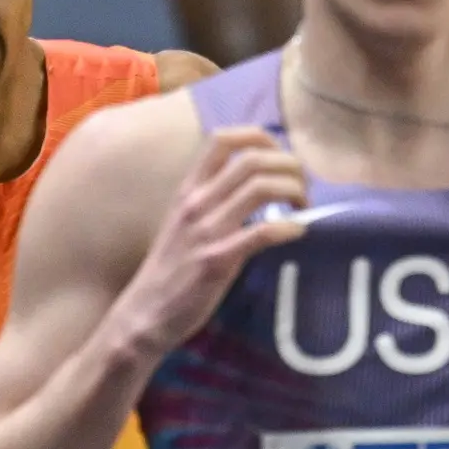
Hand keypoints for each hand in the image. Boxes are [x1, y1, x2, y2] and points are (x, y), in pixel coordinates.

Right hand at [119, 127, 307, 354]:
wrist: (144, 312)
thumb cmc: (169, 269)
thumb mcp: (183, 222)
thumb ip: (212, 201)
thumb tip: (255, 187)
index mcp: (188, 189)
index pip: (222, 140)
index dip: (259, 137)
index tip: (279, 155)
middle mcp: (196, 202)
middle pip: (253, 159)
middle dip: (289, 165)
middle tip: (302, 187)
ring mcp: (206, 231)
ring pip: (261, 187)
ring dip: (294, 190)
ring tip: (304, 206)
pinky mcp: (217, 260)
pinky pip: (262, 232)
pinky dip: (289, 228)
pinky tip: (298, 232)